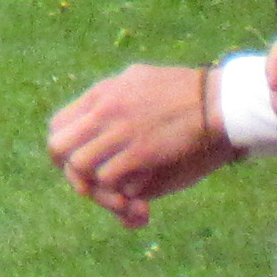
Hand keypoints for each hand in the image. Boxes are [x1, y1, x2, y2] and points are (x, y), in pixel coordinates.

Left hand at [50, 58, 244, 225]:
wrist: (219, 101)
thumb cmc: (186, 90)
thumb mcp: (138, 78)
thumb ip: (115, 92)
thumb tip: (101, 100)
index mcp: (100, 94)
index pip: (57, 125)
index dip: (64, 148)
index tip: (78, 162)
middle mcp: (103, 111)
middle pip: (59, 147)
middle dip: (70, 171)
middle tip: (90, 185)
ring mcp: (120, 131)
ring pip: (80, 165)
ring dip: (95, 183)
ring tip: (115, 193)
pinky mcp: (141, 152)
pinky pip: (109, 177)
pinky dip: (118, 191)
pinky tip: (135, 197)